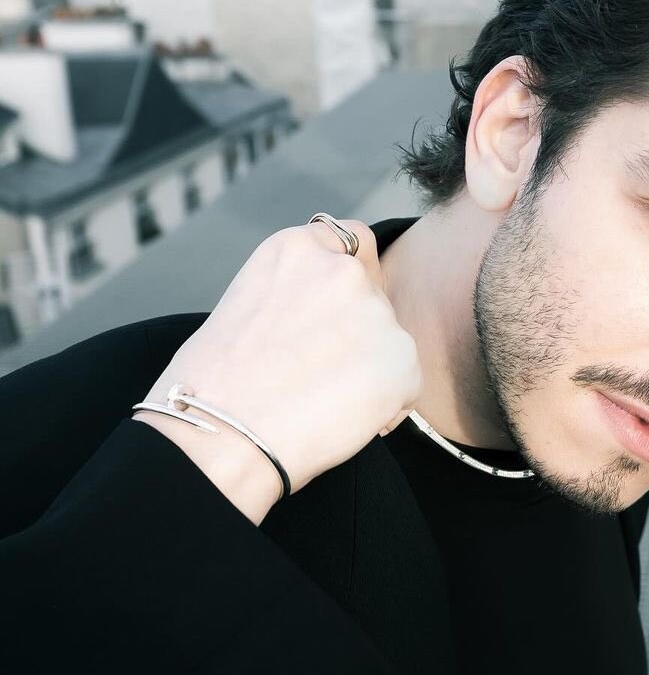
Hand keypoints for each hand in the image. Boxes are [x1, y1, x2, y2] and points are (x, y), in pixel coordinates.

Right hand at [136, 219, 421, 499]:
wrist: (222, 432)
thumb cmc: (217, 386)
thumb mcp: (249, 305)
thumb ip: (299, 293)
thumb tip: (330, 318)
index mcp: (298, 248)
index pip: (354, 242)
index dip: (351, 284)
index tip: (334, 318)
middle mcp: (342, 269)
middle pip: (376, 300)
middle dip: (359, 335)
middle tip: (317, 376)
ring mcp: (376, 312)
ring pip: (391, 346)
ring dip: (370, 373)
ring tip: (321, 402)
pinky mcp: (401, 359)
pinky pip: (407, 388)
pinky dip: (385, 409)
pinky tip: (340, 422)